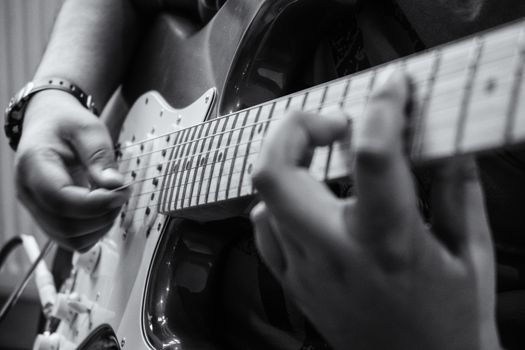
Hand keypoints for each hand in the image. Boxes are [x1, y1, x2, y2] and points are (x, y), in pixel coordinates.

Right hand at [16, 90, 129, 250]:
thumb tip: (114, 185)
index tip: (122, 192)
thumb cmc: (65, 124)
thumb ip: (100, 156)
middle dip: (102, 216)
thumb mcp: (88, 128)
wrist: (48, 123)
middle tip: (122, 194)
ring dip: (100, 226)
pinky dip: (93, 231)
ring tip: (112, 200)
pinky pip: (71, 240)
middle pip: (65, 226)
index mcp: (34, 165)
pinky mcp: (48, 217)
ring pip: (69, 239)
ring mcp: (36, 208)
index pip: (60, 200)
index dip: (96, 204)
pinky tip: (102, 210)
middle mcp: (29, 192)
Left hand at [250, 72, 499, 349]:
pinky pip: (264, 230)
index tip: (392, 85)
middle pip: (276, 172)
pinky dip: (278, 204)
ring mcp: (306, 272)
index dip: (383, 107)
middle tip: (331, 124)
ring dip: (289, 164)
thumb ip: (461, 191)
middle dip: (295, 128)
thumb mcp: (472, 255)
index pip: (375, 158)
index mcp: (391, 244)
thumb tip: (451, 142)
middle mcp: (338, 255)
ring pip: (264, 198)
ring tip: (321, 159)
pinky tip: (308, 204)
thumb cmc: (452, 324)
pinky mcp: (294, 285)